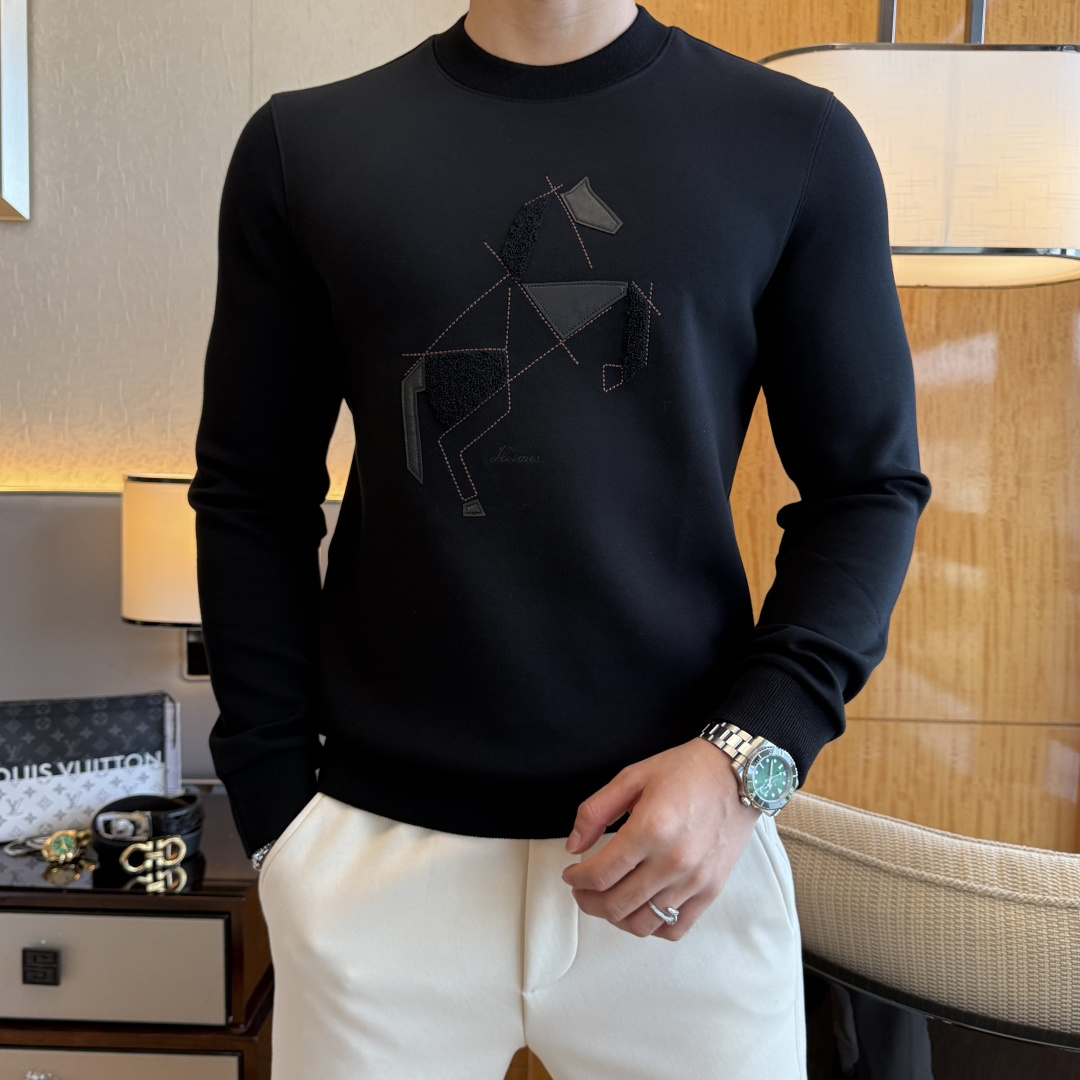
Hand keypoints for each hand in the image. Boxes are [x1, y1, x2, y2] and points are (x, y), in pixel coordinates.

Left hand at [560, 736, 760, 940]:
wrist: (737, 774)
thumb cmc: (685, 771)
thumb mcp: (632, 777)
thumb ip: (595, 811)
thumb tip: (574, 845)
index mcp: (650, 829)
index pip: (600, 874)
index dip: (576, 880)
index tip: (571, 874)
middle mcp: (673, 861)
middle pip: (616, 904)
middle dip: (588, 902)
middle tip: (582, 890)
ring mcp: (694, 880)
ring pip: (643, 923)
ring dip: (616, 917)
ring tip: (608, 899)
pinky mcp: (711, 890)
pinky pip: (675, 928)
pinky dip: (652, 926)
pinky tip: (641, 907)